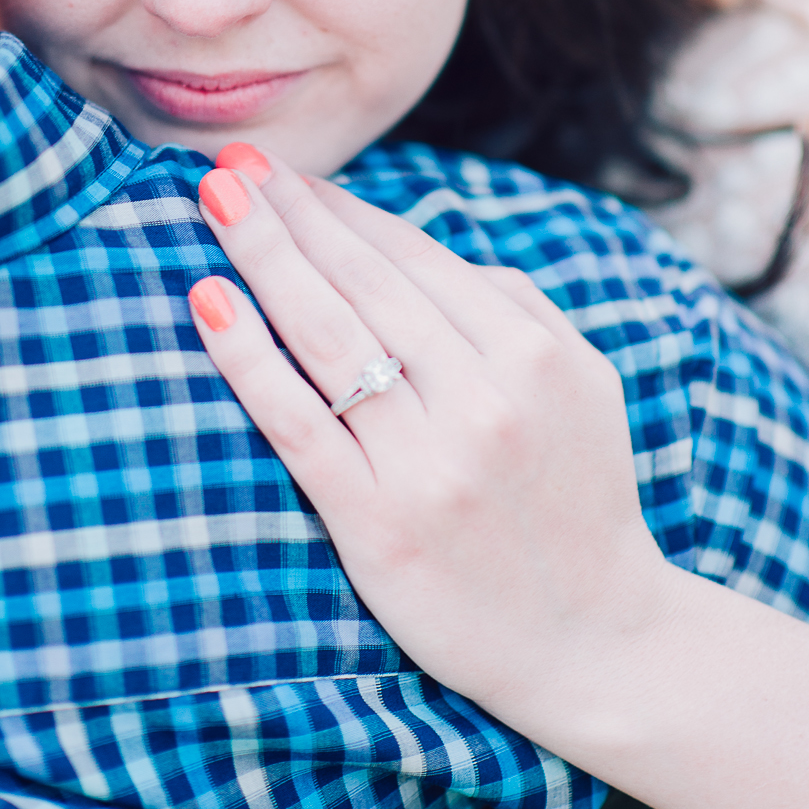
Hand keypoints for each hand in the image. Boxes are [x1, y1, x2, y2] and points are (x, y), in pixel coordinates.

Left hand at [189, 145, 673, 732]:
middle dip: (289, 212)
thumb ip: (517, 305)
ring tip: (212, 198)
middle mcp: (484, 397)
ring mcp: (430, 461)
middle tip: (231, 163)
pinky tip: (209, 302)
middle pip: (362, 280)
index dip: (338, 207)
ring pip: (328, 334)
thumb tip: (419, 248)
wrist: (600, 646)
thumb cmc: (579, 498)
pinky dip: (248, 357)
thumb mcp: (583, 383)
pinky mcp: (379, 524)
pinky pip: (298, 423)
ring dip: (263, 255)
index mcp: (531, 353)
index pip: (411, 256)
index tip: (283, 172)